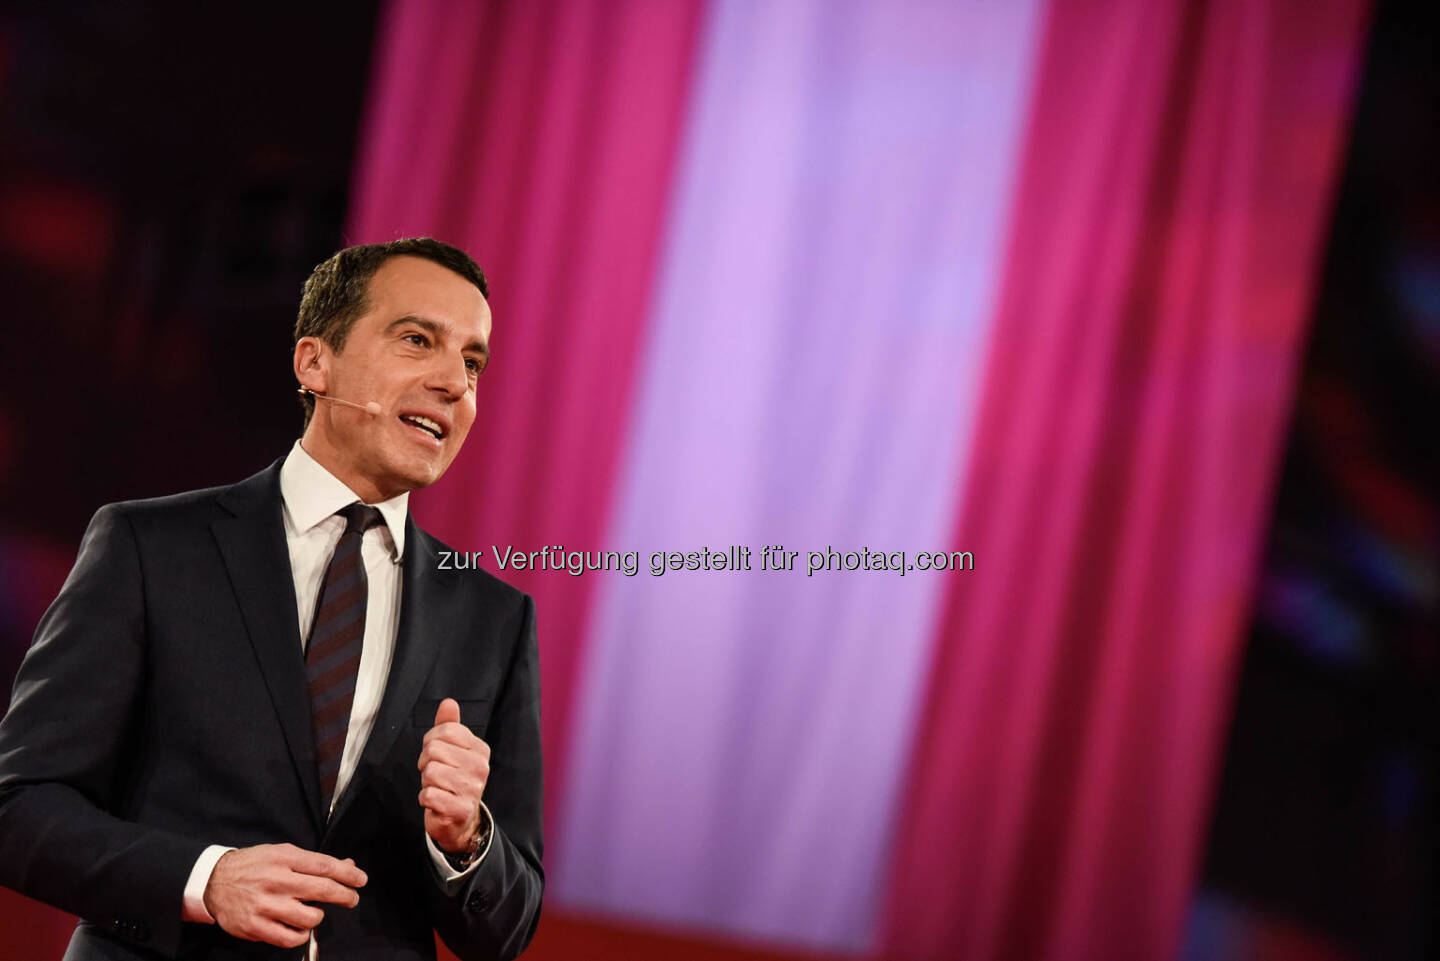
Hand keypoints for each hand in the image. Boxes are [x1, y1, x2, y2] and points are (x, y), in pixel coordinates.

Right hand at [201, 843, 365, 947]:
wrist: (213, 881)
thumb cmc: (253, 866)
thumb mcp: (282, 854)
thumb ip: (313, 862)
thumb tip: (347, 866)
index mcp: (283, 858)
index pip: (325, 866)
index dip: (348, 874)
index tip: (361, 880)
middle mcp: (275, 881)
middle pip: (323, 890)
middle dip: (345, 895)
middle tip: (352, 898)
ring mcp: (265, 905)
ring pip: (310, 917)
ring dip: (319, 916)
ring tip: (314, 912)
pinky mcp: (255, 927)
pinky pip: (289, 938)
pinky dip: (301, 935)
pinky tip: (299, 927)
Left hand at [418, 697, 490, 852]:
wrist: (461, 820)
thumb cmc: (453, 779)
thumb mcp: (453, 750)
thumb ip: (450, 726)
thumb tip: (449, 702)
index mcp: (480, 749)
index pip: (445, 730)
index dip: (431, 741)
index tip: (436, 754)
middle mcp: (480, 767)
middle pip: (434, 749)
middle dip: (426, 762)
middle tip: (436, 774)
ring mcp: (472, 789)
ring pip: (430, 772)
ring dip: (426, 782)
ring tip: (438, 787)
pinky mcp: (459, 809)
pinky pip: (428, 795)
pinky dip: (425, 799)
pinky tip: (436, 802)